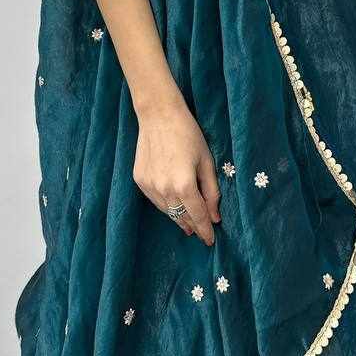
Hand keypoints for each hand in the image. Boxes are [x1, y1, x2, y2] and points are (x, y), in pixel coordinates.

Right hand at [132, 96, 221, 245]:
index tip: (211, 240)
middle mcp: (164, 190)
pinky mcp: (139, 180)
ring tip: (188, 221)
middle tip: (201, 230)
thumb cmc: (188, 134)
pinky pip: (155, 200)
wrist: (159, 114)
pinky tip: (173, 202)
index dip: (205, 230)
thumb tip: (215, 216)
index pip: (197, 216)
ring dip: (178, 216)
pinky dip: (166, 204)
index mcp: (184, 185)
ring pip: (167, 211)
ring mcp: (149, 186)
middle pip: (181, 217)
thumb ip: (211, 191)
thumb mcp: (206, 161)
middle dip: (193, 225)